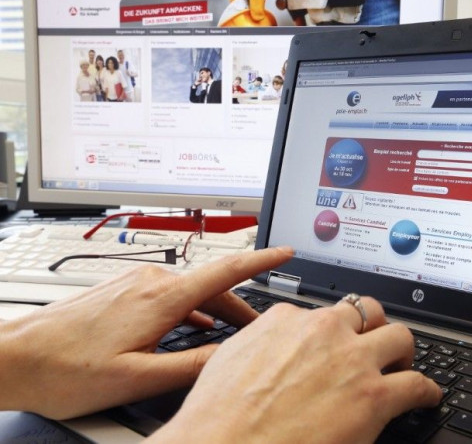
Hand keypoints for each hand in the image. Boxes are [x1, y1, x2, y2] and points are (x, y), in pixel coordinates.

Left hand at [0, 246, 292, 418]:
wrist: (16, 357)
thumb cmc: (68, 370)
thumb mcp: (138, 379)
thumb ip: (191, 367)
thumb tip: (230, 357)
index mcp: (161, 299)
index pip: (225, 272)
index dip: (261, 261)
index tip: (285, 252)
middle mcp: (150, 281)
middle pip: (211, 284)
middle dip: (240, 304)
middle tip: (259, 327)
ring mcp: (134, 281)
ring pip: (190, 290)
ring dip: (213, 308)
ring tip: (228, 333)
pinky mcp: (122, 288)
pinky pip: (169, 292)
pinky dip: (189, 309)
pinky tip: (189, 328)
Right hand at [152, 296, 441, 442]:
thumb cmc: (217, 417)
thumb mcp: (229, 363)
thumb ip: (257, 346)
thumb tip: (265, 353)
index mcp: (286, 321)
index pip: (321, 312)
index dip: (331, 331)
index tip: (335, 342)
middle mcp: (322, 331)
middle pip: (365, 312)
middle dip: (373, 327)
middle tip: (374, 346)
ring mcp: (351, 360)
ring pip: (398, 335)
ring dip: (402, 351)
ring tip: (403, 365)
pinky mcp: (373, 395)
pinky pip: (416, 384)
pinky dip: (426, 391)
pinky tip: (427, 396)